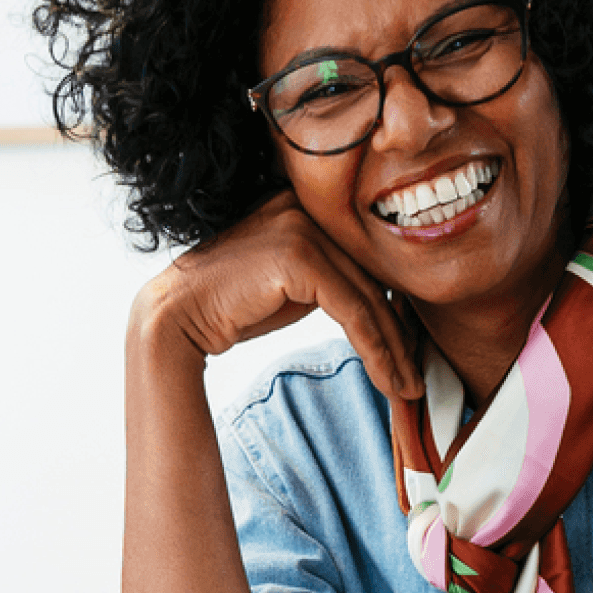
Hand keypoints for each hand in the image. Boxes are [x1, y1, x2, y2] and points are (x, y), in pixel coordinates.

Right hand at [135, 193, 423, 400]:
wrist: (176, 314)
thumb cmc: (233, 305)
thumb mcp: (293, 285)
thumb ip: (333, 280)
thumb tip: (385, 303)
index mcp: (307, 204)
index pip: (365, 261)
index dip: (393, 309)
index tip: (409, 351)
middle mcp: (307, 205)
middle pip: (372, 277)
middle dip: (399, 333)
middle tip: (415, 377)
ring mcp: (302, 226)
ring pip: (369, 297)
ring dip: (393, 350)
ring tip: (406, 388)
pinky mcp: (299, 254)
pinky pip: (353, 309)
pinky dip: (375, 349)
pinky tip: (387, 378)